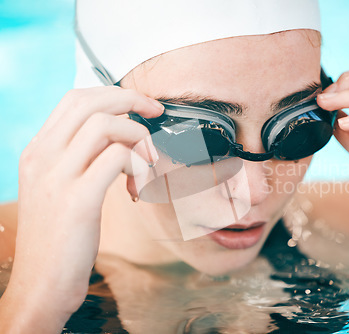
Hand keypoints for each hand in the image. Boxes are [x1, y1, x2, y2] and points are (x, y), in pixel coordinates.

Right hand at [0, 87, 162, 331]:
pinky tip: (140, 186)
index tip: (141, 106)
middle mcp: (42, 157)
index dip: (114, 94)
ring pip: (106, 125)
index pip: (75, 100)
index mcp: (38, 152)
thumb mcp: (58, 190)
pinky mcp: (77, 200)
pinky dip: (139, 164)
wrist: (41, 284)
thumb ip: (79, 160)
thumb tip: (118, 139)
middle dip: (131, 100)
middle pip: (90, 102)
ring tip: (148, 162)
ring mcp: (57, 177)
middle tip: (156, 114)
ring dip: (138, 136)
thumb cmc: (58, 238)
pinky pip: (117, 158)